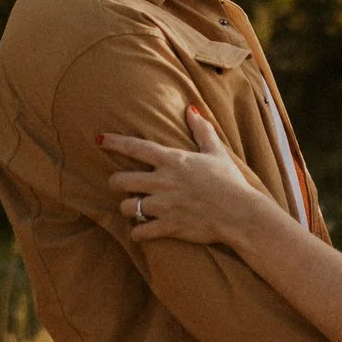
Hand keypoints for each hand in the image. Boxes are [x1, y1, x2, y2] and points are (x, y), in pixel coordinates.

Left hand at [102, 107, 276, 245]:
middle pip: (120, 180)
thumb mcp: (217, 152)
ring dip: (128, 208)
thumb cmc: (230, 182)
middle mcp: (163, 182)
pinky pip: (140, 231)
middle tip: (123, 185)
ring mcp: (164, 205)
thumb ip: (201, 130)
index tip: (100, 140)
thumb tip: (191, 109)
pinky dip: (139, 232)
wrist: (241, 214)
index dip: (115, 142)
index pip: (135, 147)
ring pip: (127, 207)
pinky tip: (143, 230)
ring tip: (135, 209)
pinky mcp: (168, 226)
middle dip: (117, 183)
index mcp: (173, 160)